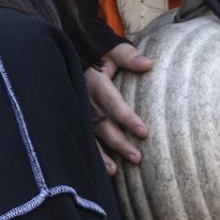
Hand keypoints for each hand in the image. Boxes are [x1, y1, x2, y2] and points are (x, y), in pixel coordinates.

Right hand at [85, 42, 151, 175]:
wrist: (72, 50)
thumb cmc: (97, 50)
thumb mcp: (111, 48)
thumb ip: (128, 56)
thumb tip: (148, 64)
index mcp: (94, 81)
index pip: (113, 103)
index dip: (127, 118)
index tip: (143, 132)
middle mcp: (84, 98)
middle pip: (103, 125)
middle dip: (119, 143)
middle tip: (137, 158)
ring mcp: (78, 109)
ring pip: (91, 135)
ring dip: (103, 154)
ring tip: (115, 171)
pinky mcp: (75, 116)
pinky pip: (82, 137)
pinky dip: (92, 153)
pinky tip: (101, 169)